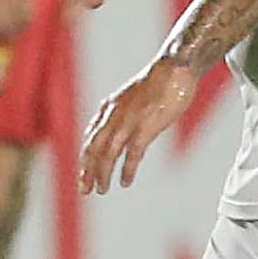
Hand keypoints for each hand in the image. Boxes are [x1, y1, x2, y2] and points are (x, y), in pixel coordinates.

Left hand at [81, 52, 207, 195]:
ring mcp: (128, 122)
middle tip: (83, 189)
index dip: (86, 157)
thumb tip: (121, 129)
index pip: (90, 137)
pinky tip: (125, 182)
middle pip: (93, 149)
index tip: (83, 172)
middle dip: (87, 170)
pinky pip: (132, 154)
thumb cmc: (157, 82)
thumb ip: (123, 113)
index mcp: (108, 108)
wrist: (174, 69)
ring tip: (101, 190)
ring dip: (102, 174)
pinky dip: (127, 170)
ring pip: (108, 154)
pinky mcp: (146, 128)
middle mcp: (112, 116)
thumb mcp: (132, 97)